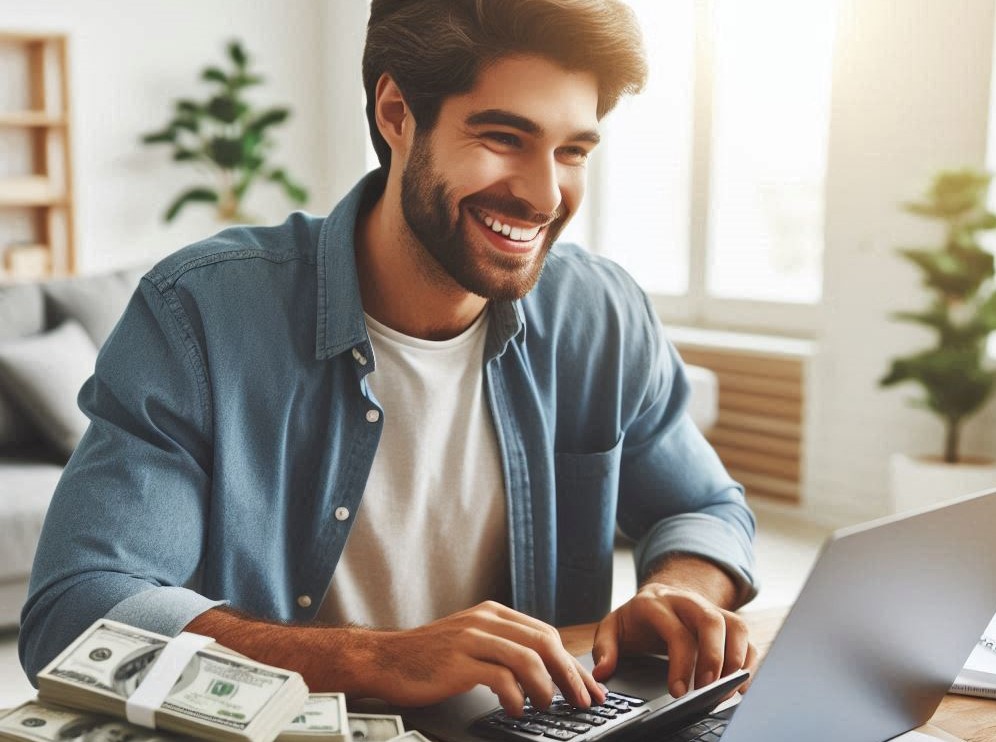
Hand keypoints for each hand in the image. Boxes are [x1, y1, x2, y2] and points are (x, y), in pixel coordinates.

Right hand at [365, 601, 605, 715]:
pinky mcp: (458, 661)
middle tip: (583, 701)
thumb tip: (544, 672)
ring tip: (549, 707)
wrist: (386, 659)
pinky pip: (500, 677)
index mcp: (494, 613)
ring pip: (527, 658)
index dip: (571, 663)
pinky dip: (516, 697)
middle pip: (544, 643)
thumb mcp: (471, 640)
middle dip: (569, 675)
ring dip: (546, 687)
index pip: (546, 634)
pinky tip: (517, 710)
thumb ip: (504, 647)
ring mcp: (471, 638)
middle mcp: (486, 620)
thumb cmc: (430, 657)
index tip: (587, 687)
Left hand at [591, 584, 756, 697]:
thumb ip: (604, 649)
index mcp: (657, 604)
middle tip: (708, 689)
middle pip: (711, 621)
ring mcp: (710, 609)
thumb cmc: (637, 618)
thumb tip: (603, 674)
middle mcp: (687, 602)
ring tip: (725, 690)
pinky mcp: (726, 620)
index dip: (680, 664)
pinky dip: (748, 660)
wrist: (659, 595)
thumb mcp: (612, 628)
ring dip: (736, 659)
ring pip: (735, 626)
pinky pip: (746, 637)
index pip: (676, 632)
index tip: (679, 693)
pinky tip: (739, 684)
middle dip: (714, 658)